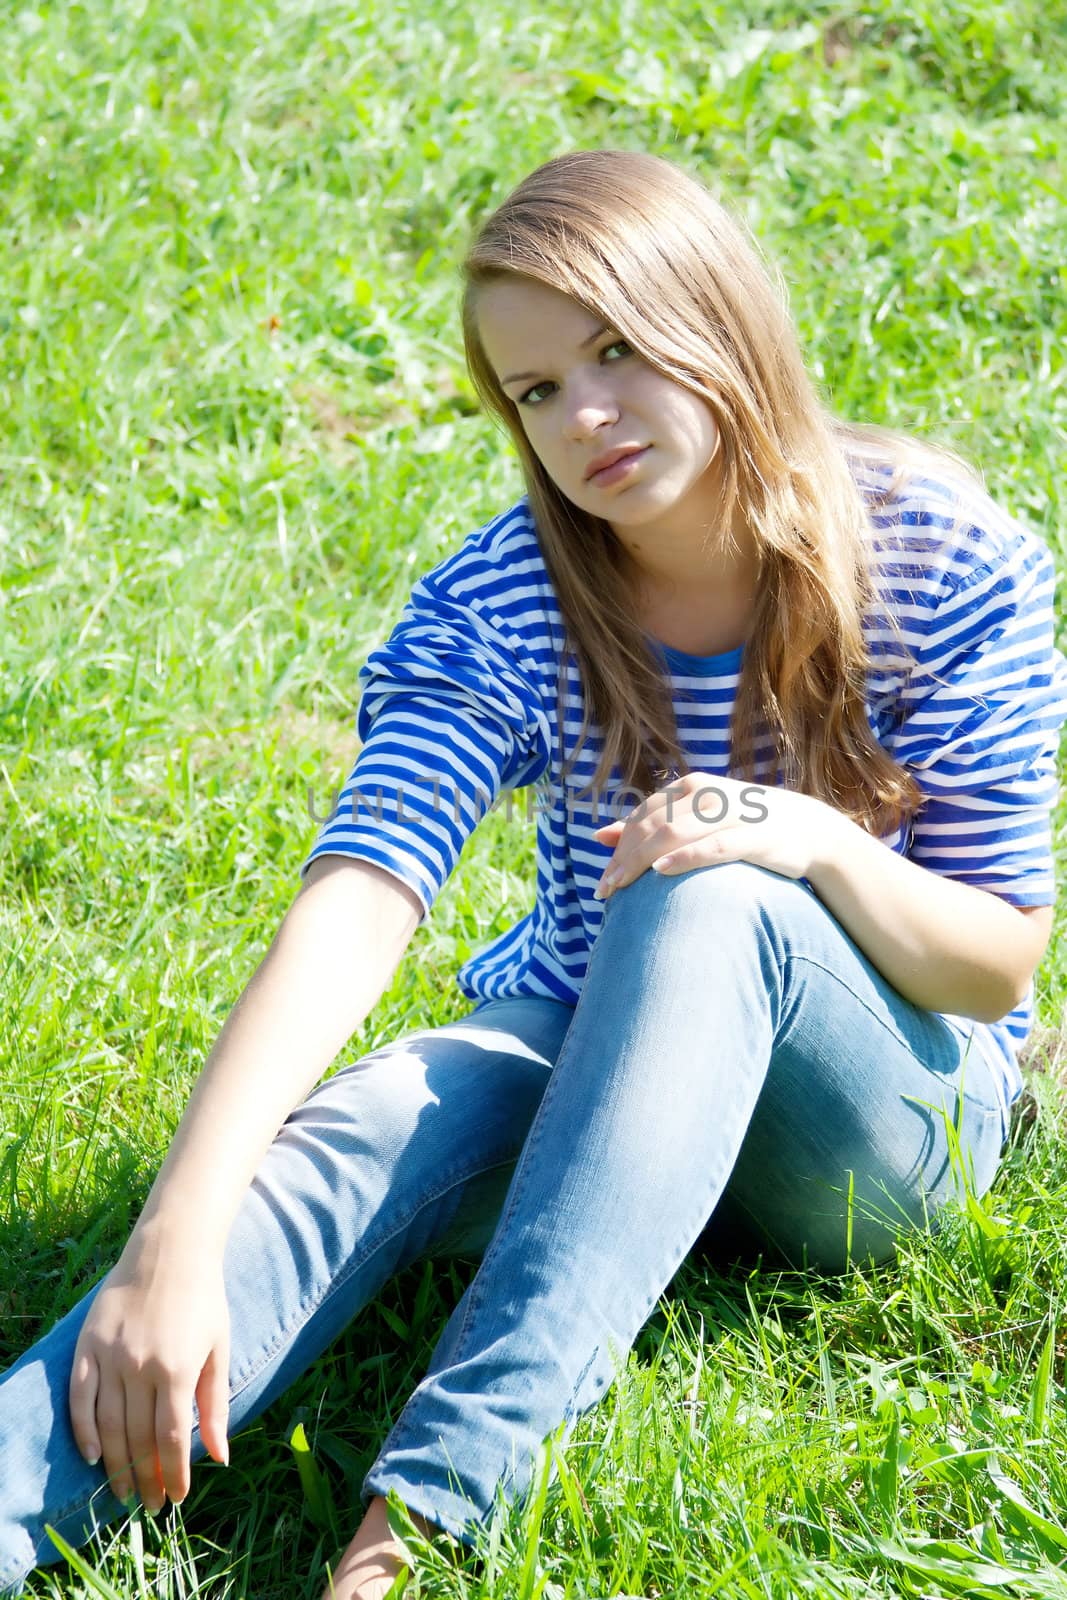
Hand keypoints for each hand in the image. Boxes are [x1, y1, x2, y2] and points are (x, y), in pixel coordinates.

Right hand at [69, 1229, 230, 1510]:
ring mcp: (110, 1355)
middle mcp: (141, 1365)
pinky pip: (79, 1397)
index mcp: (178, 1368)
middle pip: (138, 1439)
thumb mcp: (220, 1348)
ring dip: (115, 1465)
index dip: (174, 1474)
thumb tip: (220, 1457)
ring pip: (108, 1426)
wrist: (171, 1249)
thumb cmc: (203, 1298)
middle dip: (146, 1479)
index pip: (171, 1439)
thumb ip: (216, 1404)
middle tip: (151, 1506)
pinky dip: (83, 1430)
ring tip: (124, 1493)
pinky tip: (92, 1455)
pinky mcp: (88, 1345)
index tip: (177, 1498)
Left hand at [593, 772, 839, 896]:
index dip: (618, 849)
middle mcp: (706, 795)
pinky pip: (714, 846)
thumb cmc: (742, 825)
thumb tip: (599, 836)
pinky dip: (685, 857)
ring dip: (641, 862)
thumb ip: (650, 824)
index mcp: (689, 788)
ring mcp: (730, 814)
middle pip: (651, 827)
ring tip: (621, 888)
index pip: (641, 818)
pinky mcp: (753, 836)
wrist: (808, 828)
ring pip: (674, 834)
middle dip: (623, 860)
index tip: (602, 882)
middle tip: (604, 893)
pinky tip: (661, 872)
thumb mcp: (694, 818)